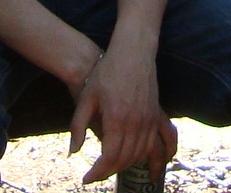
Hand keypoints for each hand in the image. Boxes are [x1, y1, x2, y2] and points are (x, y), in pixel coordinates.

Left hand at [68, 42, 176, 182]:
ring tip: (111, 168)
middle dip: (109, 171)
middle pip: (124, 160)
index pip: (109, 158)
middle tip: (96, 174)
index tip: (87, 178)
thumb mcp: (87, 97)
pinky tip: (143, 164)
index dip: (97, 172)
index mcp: (117, 119)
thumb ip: (78, 126)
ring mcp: (149, 120)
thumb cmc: (106, 72)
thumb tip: (74, 152)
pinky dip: (149, 158)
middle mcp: (136, 123)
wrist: (132, 52)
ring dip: (126, 166)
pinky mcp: (156, 116)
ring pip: (140, 155)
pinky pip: (156, 144)